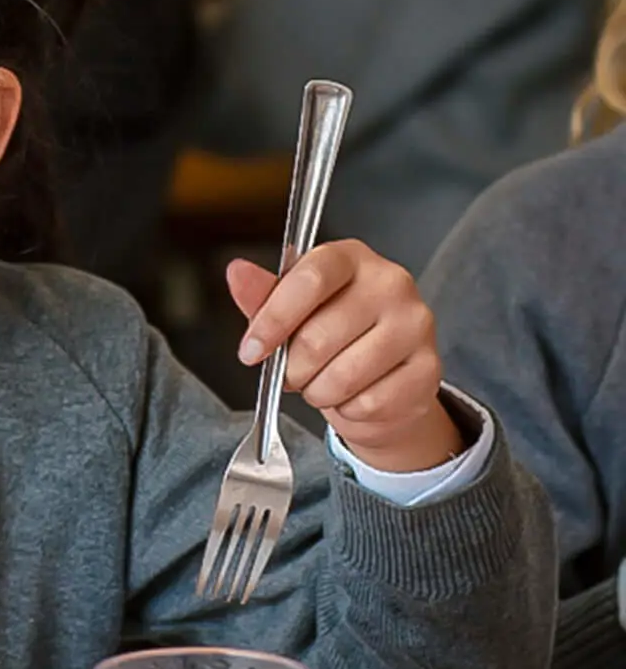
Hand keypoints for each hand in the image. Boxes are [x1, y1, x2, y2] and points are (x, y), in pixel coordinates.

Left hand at [227, 241, 462, 472]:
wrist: (381, 377)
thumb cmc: (331, 337)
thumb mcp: (290, 310)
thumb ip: (263, 295)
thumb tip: (238, 272)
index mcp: (351, 258)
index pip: (310, 279)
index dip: (273, 320)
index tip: (252, 350)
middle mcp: (391, 284)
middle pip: (318, 338)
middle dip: (292, 369)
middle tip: (294, 372)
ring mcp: (416, 325)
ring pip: (342, 376)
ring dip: (318, 392)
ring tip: (323, 382)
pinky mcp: (429, 368)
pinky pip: (369, 403)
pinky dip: (349, 409)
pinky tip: (354, 395)